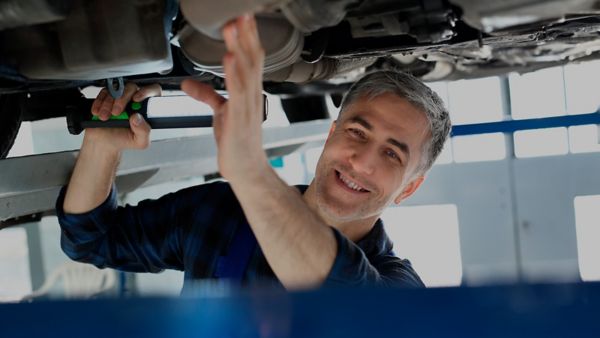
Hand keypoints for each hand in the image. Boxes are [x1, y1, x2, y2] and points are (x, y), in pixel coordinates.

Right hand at [85, 83, 161, 152]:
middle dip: (121, 99)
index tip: (136, 100)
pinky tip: (98, 112)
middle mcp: (135, 99)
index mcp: (147, 108)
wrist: (104, 141)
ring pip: (116, 89)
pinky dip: (99, 102)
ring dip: (108, 103)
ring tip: (104, 118)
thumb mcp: (139, 142)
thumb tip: (138, 118)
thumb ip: (144, 131)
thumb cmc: (124, 139)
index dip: (146, 91)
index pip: (154, 90)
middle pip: (131, 87)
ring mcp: (121, 95)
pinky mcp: (107, 95)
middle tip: (116, 113)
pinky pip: (104, 91)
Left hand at [181, 14, 267, 180]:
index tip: (242, 17)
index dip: (247, 37)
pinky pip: (237, 92)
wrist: (245, 169)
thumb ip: (206, 94)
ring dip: (240, 47)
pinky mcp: (239, 118)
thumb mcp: (220, 113)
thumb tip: (188, 82)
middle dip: (246, 35)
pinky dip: (234, 74)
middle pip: (252, 59)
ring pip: (246, 71)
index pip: (250, 59)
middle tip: (241, 12)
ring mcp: (247, 106)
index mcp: (248, 92)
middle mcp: (251, 95)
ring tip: (233, 27)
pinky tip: (229, 58)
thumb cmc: (237, 142)